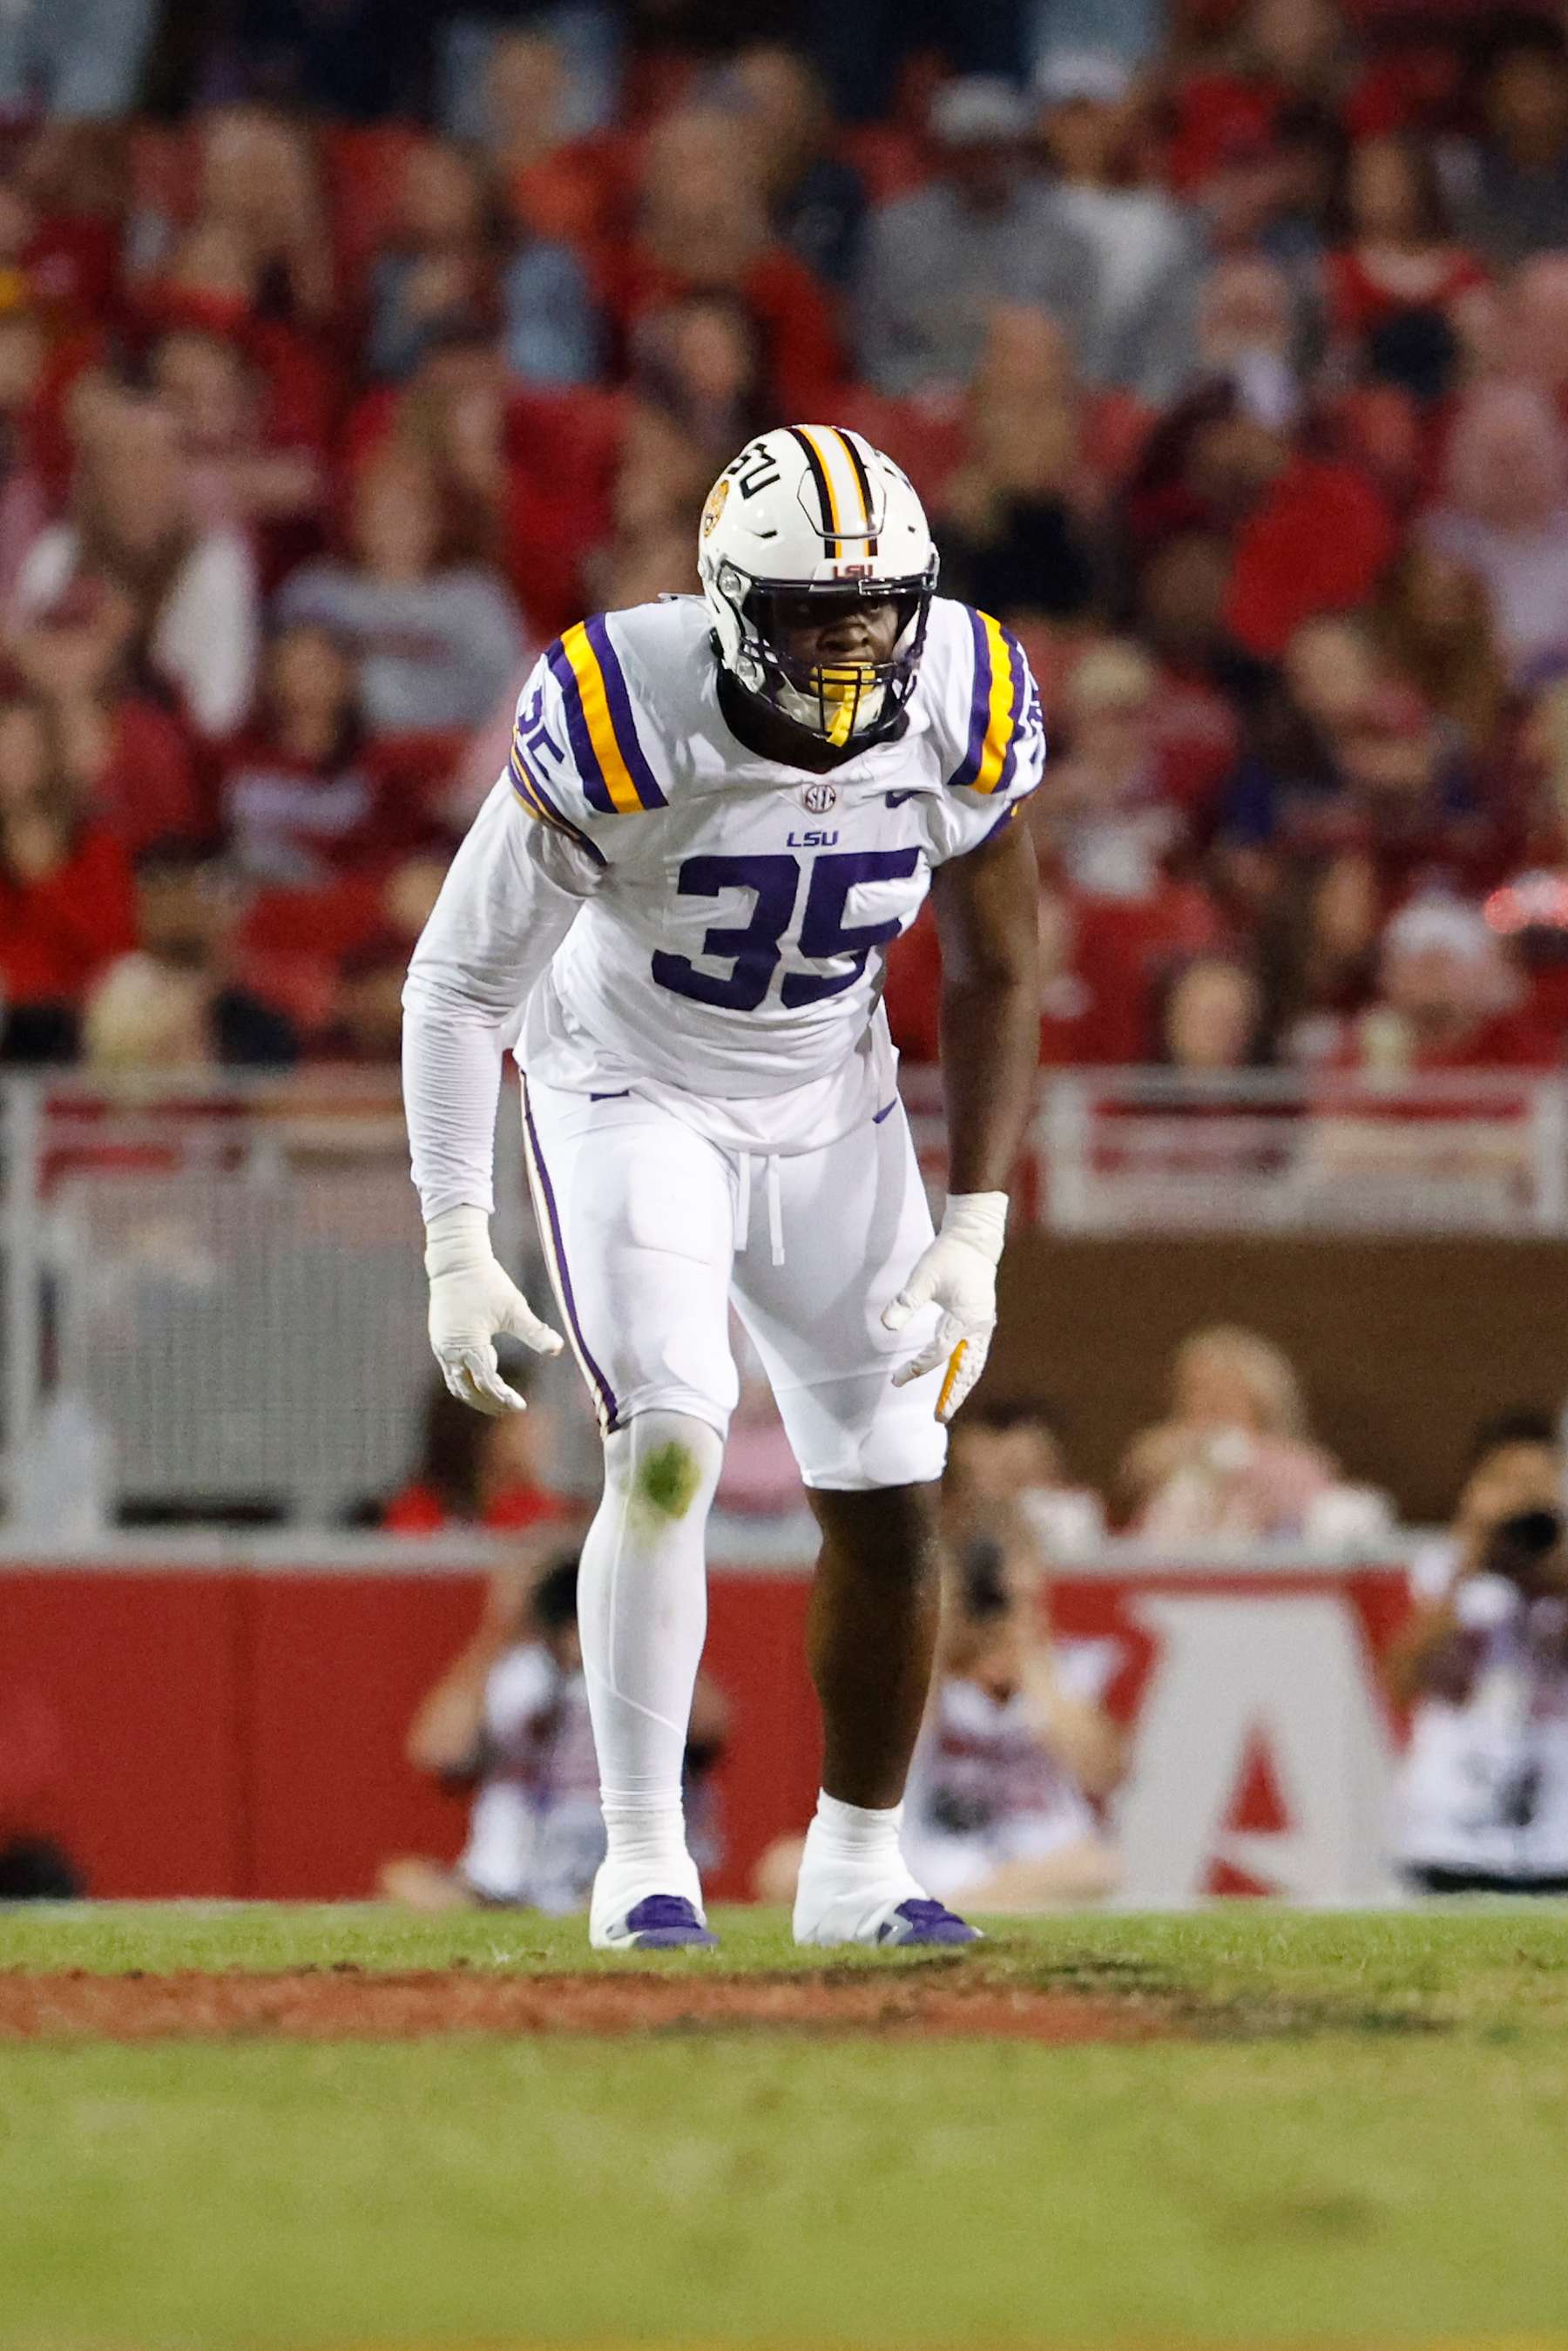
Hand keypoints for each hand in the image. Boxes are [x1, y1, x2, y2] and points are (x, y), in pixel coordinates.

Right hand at [424, 1205, 561, 1415]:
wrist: (456, 1261)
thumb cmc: (487, 1282)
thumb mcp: (514, 1307)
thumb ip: (535, 1332)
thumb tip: (557, 1349)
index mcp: (468, 1344)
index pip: (486, 1382)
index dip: (503, 1397)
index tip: (520, 1406)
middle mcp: (450, 1350)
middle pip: (467, 1390)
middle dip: (488, 1403)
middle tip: (509, 1409)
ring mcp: (441, 1346)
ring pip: (455, 1383)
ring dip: (475, 1396)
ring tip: (496, 1402)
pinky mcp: (439, 1339)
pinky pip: (450, 1370)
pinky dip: (466, 1381)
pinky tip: (482, 1380)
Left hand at [882, 1192, 1007, 1423]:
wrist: (974, 1242)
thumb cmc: (947, 1256)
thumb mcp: (922, 1276)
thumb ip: (905, 1302)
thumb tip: (886, 1326)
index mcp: (964, 1317)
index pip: (939, 1352)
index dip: (917, 1367)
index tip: (897, 1378)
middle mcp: (979, 1326)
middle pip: (966, 1369)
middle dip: (953, 1394)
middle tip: (939, 1417)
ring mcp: (984, 1326)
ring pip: (975, 1365)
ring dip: (961, 1387)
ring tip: (948, 1407)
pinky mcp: (984, 1323)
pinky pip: (977, 1356)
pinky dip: (967, 1372)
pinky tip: (956, 1383)